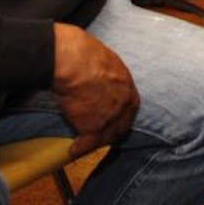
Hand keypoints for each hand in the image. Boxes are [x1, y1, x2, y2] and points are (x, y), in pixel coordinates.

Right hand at [52, 23, 139, 156]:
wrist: (73, 62)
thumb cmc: (84, 54)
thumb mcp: (107, 63)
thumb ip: (110, 77)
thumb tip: (102, 80)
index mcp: (128, 87)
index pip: (130, 109)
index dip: (121, 117)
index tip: (114, 122)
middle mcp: (124, 104)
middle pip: (121, 126)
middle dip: (112, 132)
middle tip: (101, 137)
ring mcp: (110, 117)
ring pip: (106, 137)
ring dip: (96, 143)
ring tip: (86, 146)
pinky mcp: (93, 127)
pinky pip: (88, 144)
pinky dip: (80, 148)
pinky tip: (73, 150)